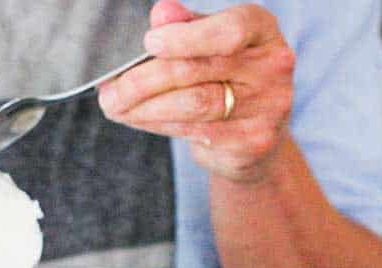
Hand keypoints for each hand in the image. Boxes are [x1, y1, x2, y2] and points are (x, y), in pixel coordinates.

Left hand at [98, 1, 294, 182]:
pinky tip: (135, 119)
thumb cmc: (224, 78)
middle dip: (144, 81)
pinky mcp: (253, 141)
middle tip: (109, 91)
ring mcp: (268, 107)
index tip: (149, 43)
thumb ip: (186, 27)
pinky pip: (194, 131)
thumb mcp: (207, 45)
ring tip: (114, 106)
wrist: (255, 136)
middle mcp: (272, 66)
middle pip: (197, 70)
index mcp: (261, 30)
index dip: (186, 37)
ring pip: (193, 105)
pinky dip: (157, 124)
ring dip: (144, 107)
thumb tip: (161, 13)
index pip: (228, 30)